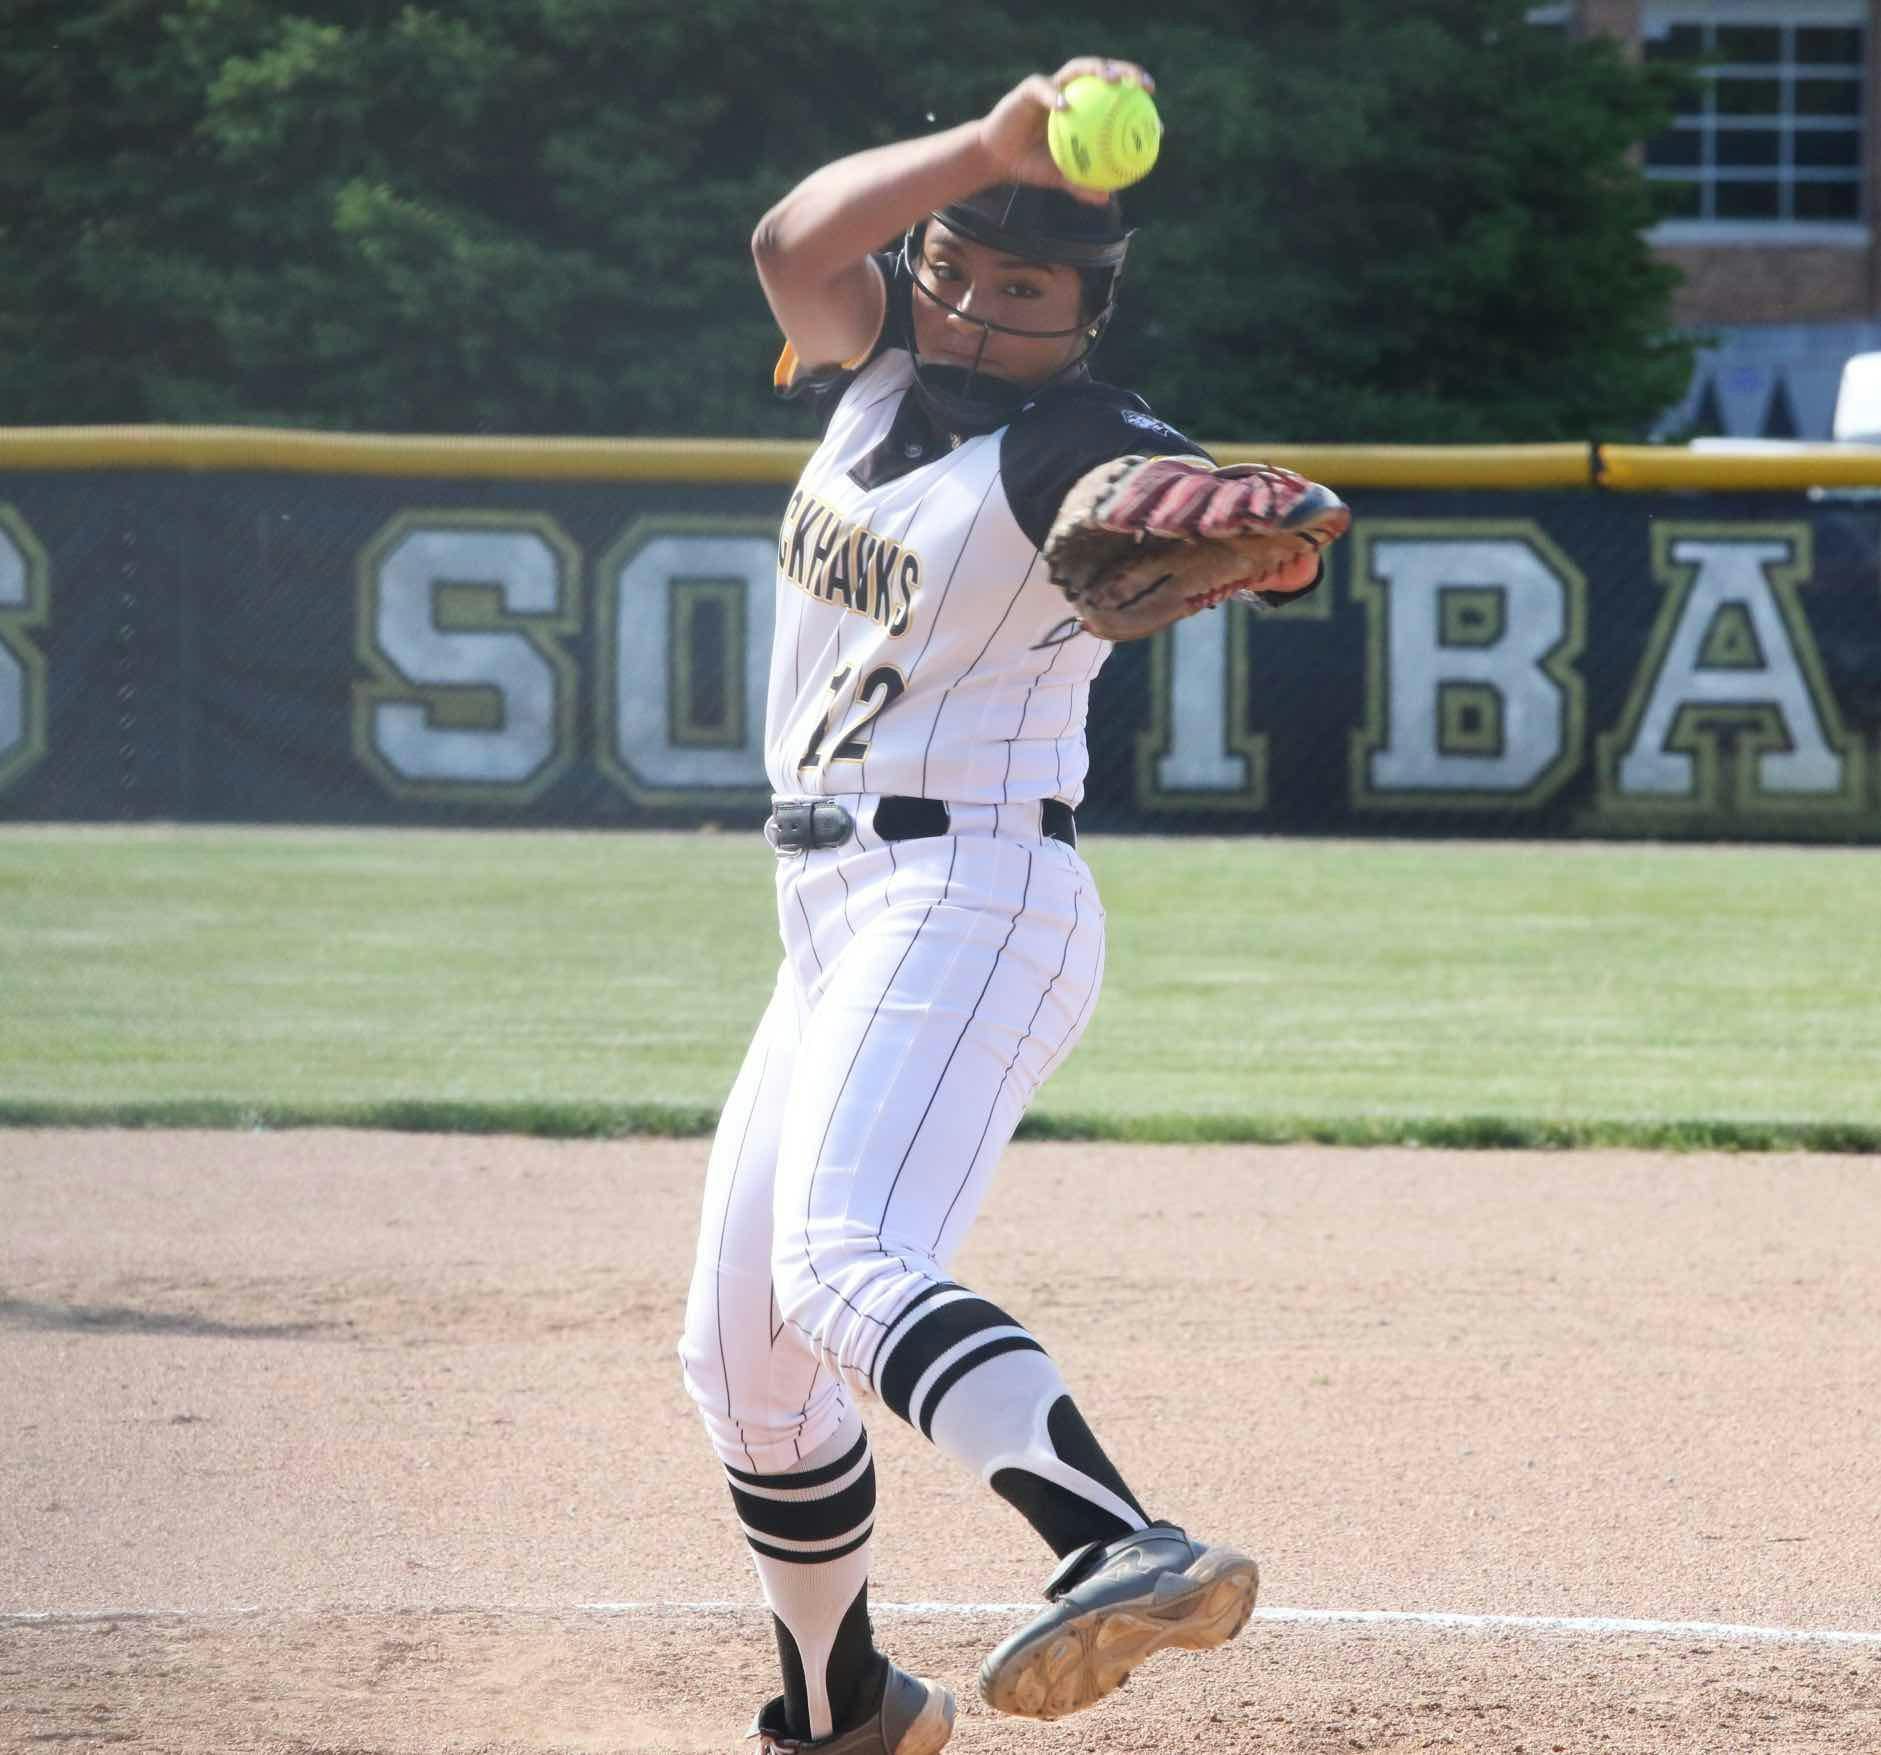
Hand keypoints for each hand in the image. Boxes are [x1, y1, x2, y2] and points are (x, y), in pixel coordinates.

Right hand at [976, 58, 1155, 206]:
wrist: (997, 159)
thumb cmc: (1031, 166)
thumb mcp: (1059, 177)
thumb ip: (1081, 183)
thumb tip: (1106, 198)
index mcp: (1084, 109)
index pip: (1115, 99)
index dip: (1137, 105)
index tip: (1157, 117)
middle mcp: (1071, 92)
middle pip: (1103, 72)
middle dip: (1126, 72)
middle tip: (1143, 86)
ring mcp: (1050, 87)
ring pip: (1078, 69)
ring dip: (1097, 70)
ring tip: (1111, 81)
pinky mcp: (1028, 89)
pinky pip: (1043, 90)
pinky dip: (1053, 96)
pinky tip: (1064, 107)